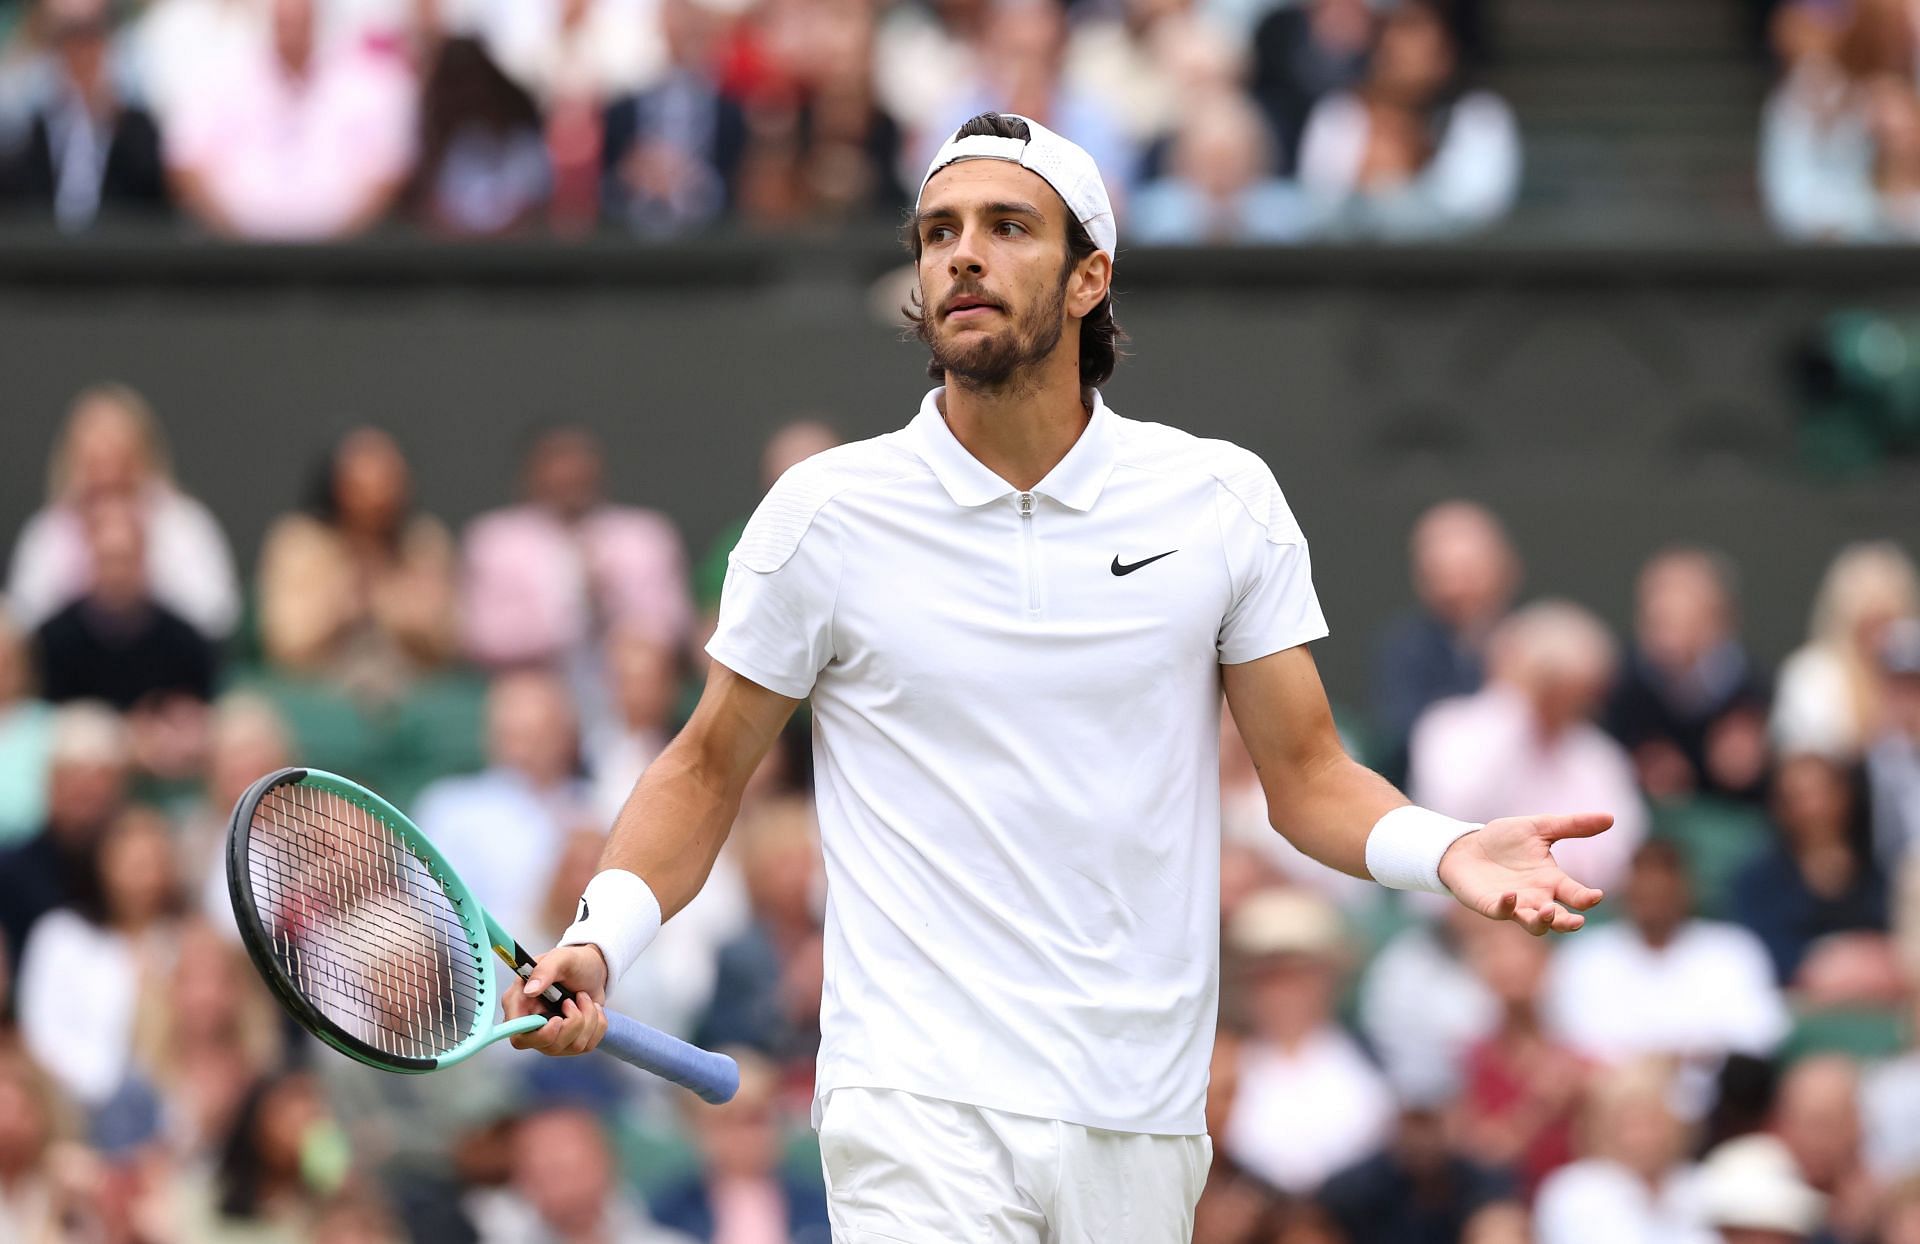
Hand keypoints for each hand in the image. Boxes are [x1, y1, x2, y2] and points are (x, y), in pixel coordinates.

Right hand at [503, 944, 610, 1055]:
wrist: (593, 969)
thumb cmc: (573, 963)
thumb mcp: (561, 958)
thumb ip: (544, 971)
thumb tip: (530, 990)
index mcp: (519, 1003)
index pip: (518, 1035)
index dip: (539, 1034)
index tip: (558, 1019)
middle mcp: (532, 1024)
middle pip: (548, 1046)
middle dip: (572, 1024)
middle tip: (576, 999)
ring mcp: (551, 1036)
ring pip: (572, 1046)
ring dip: (588, 1019)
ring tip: (584, 998)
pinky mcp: (570, 1041)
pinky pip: (588, 1045)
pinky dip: (597, 1025)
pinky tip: (591, 1009)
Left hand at [1436, 813, 1611, 935]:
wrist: (1465, 846)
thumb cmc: (1503, 840)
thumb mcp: (1539, 827)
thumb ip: (1573, 825)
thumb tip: (1611, 818)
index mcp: (1552, 881)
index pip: (1576, 895)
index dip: (1587, 898)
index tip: (1596, 895)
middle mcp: (1537, 898)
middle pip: (1558, 919)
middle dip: (1567, 922)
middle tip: (1577, 921)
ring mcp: (1515, 905)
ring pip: (1534, 925)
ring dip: (1543, 922)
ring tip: (1548, 911)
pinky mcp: (1491, 905)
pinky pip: (1502, 912)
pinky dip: (1507, 907)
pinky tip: (1510, 896)